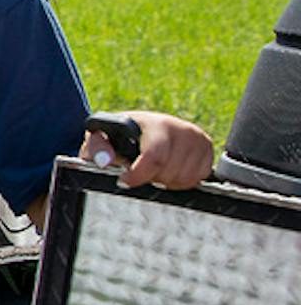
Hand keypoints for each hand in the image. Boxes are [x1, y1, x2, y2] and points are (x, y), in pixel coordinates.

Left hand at [81, 110, 214, 190]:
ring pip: (185, 178)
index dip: (138, 175)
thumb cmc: (120, 136)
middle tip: (141, 170)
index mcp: (157, 124)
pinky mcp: (208, 149)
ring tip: (155, 169)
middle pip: (169, 173)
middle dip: (151, 178)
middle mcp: (182, 129)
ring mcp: (198, 139)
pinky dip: (182, 180)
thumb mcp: (101, 138)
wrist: (143, 128)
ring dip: (166, 181)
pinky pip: (198, 178)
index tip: (124, 180)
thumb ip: (96, 148)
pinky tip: (170, 169)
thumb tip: (105, 160)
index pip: (155, 157)